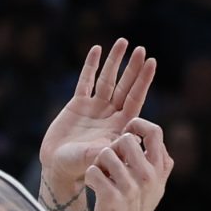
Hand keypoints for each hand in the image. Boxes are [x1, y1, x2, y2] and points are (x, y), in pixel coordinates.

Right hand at [37, 37, 155, 210]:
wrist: (59, 168)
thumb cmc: (79, 167)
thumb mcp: (96, 159)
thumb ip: (107, 149)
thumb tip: (123, 142)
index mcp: (119, 125)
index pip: (135, 98)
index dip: (143, 81)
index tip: (151, 62)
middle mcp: (110, 114)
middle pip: (124, 86)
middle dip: (132, 67)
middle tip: (141, 49)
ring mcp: (94, 107)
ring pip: (107, 79)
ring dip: (114, 61)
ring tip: (123, 42)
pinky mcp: (77, 104)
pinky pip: (85, 81)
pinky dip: (91, 65)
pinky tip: (97, 49)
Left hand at [85, 121, 172, 210]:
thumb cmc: (139, 208)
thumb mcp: (158, 185)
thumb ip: (159, 162)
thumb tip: (156, 138)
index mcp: (159, 168)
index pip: (154, 132)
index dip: (138, 125)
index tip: (128, 132)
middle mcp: (147, 176)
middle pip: (126, 139)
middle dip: (113, 146)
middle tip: (110, 161)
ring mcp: (130, 187)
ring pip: (105, 154)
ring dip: (99, 163)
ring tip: (102, 176)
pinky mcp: (111, 198)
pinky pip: (93, 172)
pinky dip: (91, 177)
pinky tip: (95, 186)